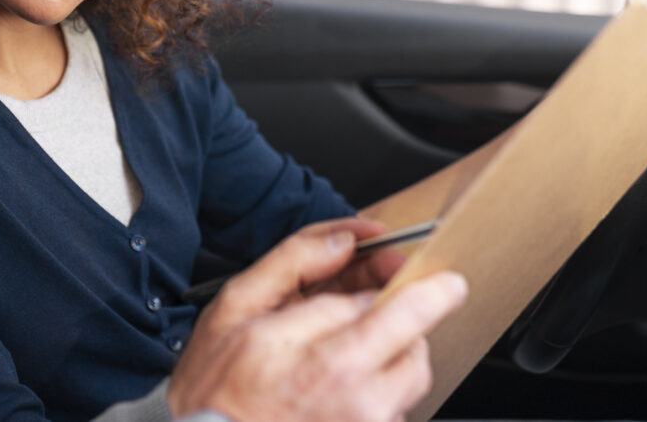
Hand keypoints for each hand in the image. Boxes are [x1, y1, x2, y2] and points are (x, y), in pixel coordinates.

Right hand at [166, 219, 468, 421]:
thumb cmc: (213, 390)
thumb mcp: (235, 308)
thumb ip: (293, 264)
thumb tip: (342, 241)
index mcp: (331, 361)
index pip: (401, 307)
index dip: (413, 283)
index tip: (433, 277)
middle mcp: (361, 401)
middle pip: (417, 345)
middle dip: (402, 320)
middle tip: (372, 308)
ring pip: (409, 380)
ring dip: (391, 357)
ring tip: (344, 353)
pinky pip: (391, 410)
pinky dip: (374, 392)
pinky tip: (332, 388)